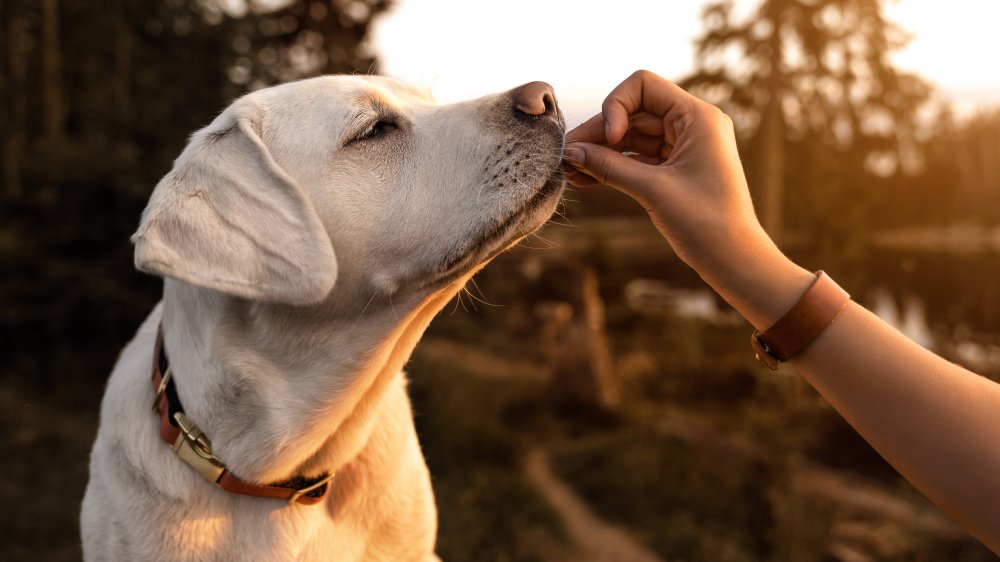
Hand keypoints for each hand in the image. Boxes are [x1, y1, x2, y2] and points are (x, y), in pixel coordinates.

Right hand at [562, 70, 777, 283]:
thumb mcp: (652, 190)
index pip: (643, 86)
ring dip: (601, 152)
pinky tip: (585, 178)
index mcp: (697, 117)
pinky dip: (614, 166)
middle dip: (599, 133)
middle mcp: (692, 124)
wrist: (734, 260)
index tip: (609, 139)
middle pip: (633, 113)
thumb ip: (609, 167)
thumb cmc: (705, 223)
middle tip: (566, 156)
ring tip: (569, 170)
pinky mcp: (676, 168)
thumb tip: (570, 152)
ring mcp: (683, 146)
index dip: (616, 106)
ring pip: (632, 137)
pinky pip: (638, 158)